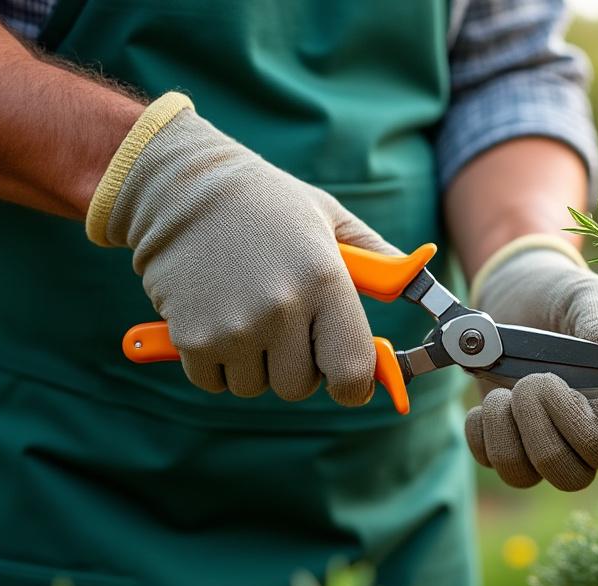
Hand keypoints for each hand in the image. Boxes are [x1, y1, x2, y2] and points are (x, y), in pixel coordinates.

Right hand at [88, 93, 390, 402]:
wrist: (181, 188)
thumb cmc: (265, 204)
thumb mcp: (329, 218)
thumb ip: (378, 261)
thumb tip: (416, 283)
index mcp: (324, 280)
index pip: (352, 370)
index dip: (353, 384)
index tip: (348, 380)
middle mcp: (282, 308)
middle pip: (300, 386)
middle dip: (295, 366)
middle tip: (283, 325)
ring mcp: (235, 327)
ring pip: (255, 386)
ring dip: (252, 363)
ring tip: (245, 310)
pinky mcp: (192, 338)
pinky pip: (214, 382)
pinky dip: (214, 361)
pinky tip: (215, 316)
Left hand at [465, 236, 597, 490]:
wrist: (518, 296)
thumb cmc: (565, 299)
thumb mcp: (587, 299)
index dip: (585, 427)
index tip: (565, 385)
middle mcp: (587, 437)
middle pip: (571, 475)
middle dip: (541, 429)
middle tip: (532, 380)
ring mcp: (545, 444)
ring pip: (525, 475)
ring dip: (506, 431)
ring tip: (504, 391)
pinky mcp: (507, 442)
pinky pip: (489, 461)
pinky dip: (481, 431)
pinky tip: (487, 401)